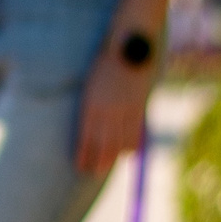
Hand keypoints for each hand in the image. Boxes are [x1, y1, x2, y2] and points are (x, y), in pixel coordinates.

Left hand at [73, 50, 155, 175]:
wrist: (128, 47)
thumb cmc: (106, 66)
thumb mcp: (92, 87)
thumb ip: (93, 108)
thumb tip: (91, 130)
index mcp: (90, 104)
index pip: (86, 137)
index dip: (84, 154)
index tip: (80, 166)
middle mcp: (107, 110)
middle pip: (103, 145)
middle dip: (98, 162)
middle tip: (94, 173)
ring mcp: (125, 110)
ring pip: (120, 143)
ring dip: (114, 157)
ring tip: (108, 166)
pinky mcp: (140, 108)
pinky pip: (136, 134)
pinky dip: (131, 146)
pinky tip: (127, 153)